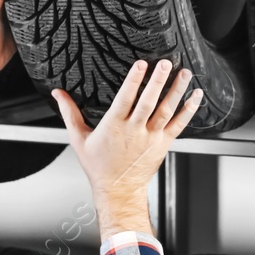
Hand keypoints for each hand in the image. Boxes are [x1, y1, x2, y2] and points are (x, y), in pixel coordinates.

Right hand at [54, 59, 202, 238]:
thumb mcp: (78, 139)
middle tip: (166, 63)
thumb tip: (57, 94)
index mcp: (113, 126)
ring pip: (166, 110)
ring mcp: (151, 138)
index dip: (133, 81)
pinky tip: (196, 96)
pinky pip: (179, 124)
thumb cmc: (99, 167)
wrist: (118, 191)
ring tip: (185, 73)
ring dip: (176, 91)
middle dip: (158, 82)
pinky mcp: (163, 144)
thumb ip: (69, 113)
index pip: (125, 99)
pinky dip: (189, 110)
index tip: (141, 65)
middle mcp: (134, 131)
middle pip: (148, 102)